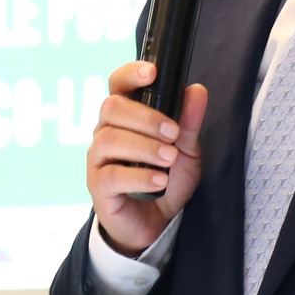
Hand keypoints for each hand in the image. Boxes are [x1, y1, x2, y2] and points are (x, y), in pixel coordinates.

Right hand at [87, 60, 206, 256]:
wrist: (156, 221)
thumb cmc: (166, 177)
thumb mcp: (185, 149)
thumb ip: (189, 121)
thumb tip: (196, 90)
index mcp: (125, 115)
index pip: (118, 84)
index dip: (131, 73)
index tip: (152, 73)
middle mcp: (105, 132)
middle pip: (112, 108)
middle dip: (146, 117)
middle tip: (173, 134)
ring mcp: (98, 159)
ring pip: (110, 140)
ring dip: (145, 147)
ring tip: (169, 159)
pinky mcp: (98, 186)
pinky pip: (112, 175)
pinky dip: (140, 176)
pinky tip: (160, 180)